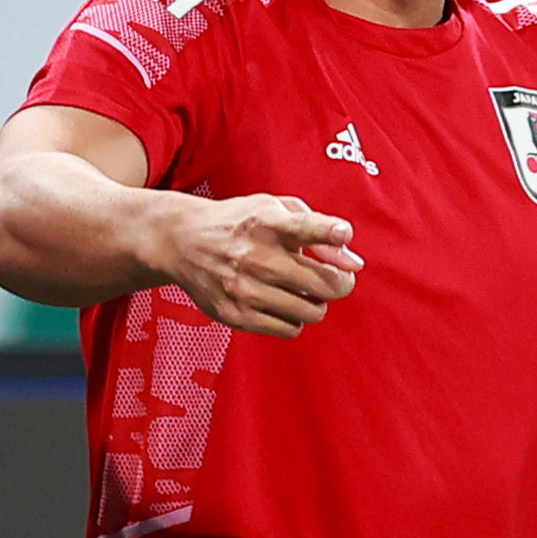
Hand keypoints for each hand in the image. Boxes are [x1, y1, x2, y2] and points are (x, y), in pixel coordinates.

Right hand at [148, 193, 363, 337]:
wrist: (183, 241)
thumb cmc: (241, 223)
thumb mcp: (276, 208)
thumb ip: (319, 227)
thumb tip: (353, 262)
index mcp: (266, 222)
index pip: (305, 228)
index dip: (330, 232)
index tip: (343, 234)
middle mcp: (255, 257)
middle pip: (324, 283)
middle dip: (341, 283)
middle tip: (337, 280)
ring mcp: (244, 289)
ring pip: (312, 312)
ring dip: (317, 303)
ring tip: (306, 291)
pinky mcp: (235, 315)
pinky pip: (290, 329)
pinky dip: (295, 319)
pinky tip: (283, 303)